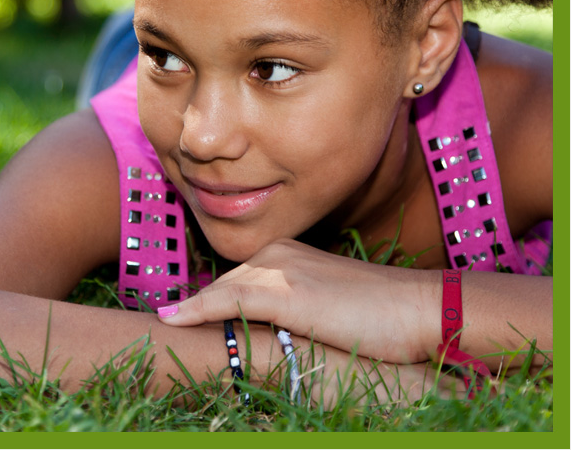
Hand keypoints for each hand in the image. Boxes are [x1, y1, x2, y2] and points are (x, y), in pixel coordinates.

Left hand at [158, 239, 440, 362]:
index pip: (236, 277)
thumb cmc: (383, 313)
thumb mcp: (328, 302)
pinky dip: (196, 310)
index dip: (209, 299)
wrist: (419, 309)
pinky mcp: (283, 292)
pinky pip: (226, 302)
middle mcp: (278, 252)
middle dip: (197, 304)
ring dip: (190, 310)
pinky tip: (171, 319)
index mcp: (288, 251)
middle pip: (224, 283)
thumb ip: (297, 305)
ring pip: (220, 291)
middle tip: (165, 320)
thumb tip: (276, 329)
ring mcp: (279, 269)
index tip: (181, 314)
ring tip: (160, 323)